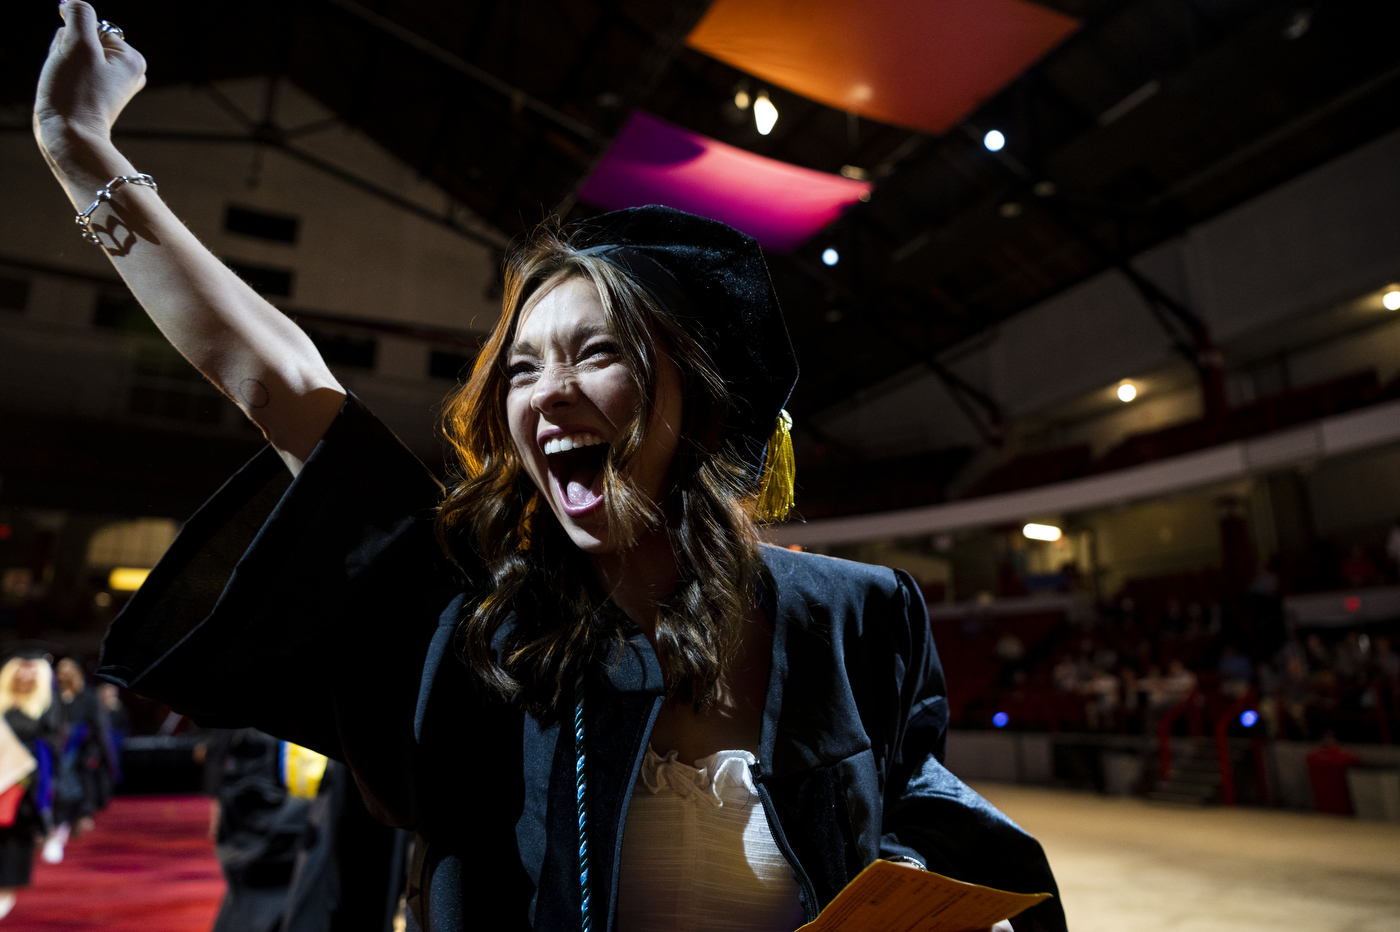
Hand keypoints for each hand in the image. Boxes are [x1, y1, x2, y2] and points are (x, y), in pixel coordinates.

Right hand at [33, 1, 146, 168]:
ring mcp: (111, 84)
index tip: (74, 63)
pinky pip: (69, 71)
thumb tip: (72, 5)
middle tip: (68, 74)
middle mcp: (127, 71)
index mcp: (132, 58)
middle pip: (82, 39)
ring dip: (60, 62)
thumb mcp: (77, 43)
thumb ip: (79, 14)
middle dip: (67, 50)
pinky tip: (63, 91)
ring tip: (65, 83)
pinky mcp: (94, 95)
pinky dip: (60, 76)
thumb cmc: (74, 92)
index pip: (90, 26)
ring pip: (72, 54)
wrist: (69, 135)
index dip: (73, 38)